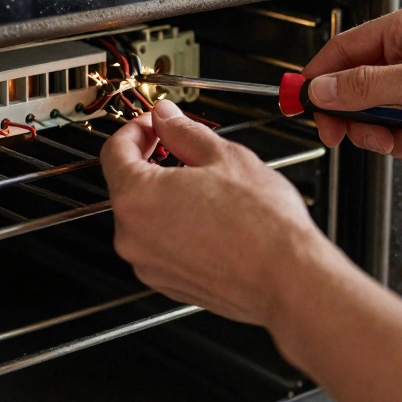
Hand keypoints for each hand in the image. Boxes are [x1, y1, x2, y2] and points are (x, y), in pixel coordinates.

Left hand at [100, 99, 336, 325]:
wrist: (287, 277)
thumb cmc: (261, 223)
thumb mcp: (222, 156)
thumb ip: (183, 131)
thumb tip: (166, 118)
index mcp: (137, 198)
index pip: (114, 151)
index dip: (135, 129)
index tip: (154, 124)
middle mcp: (132, 237)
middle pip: (129, 186)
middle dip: (154, 162)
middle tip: (184, 148)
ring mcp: (149, 266)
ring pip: (147, 218)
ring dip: (167, 196)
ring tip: (208, 187)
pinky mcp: (168, 284)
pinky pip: (162, 246)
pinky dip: (177, 227)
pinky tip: (211, 218)